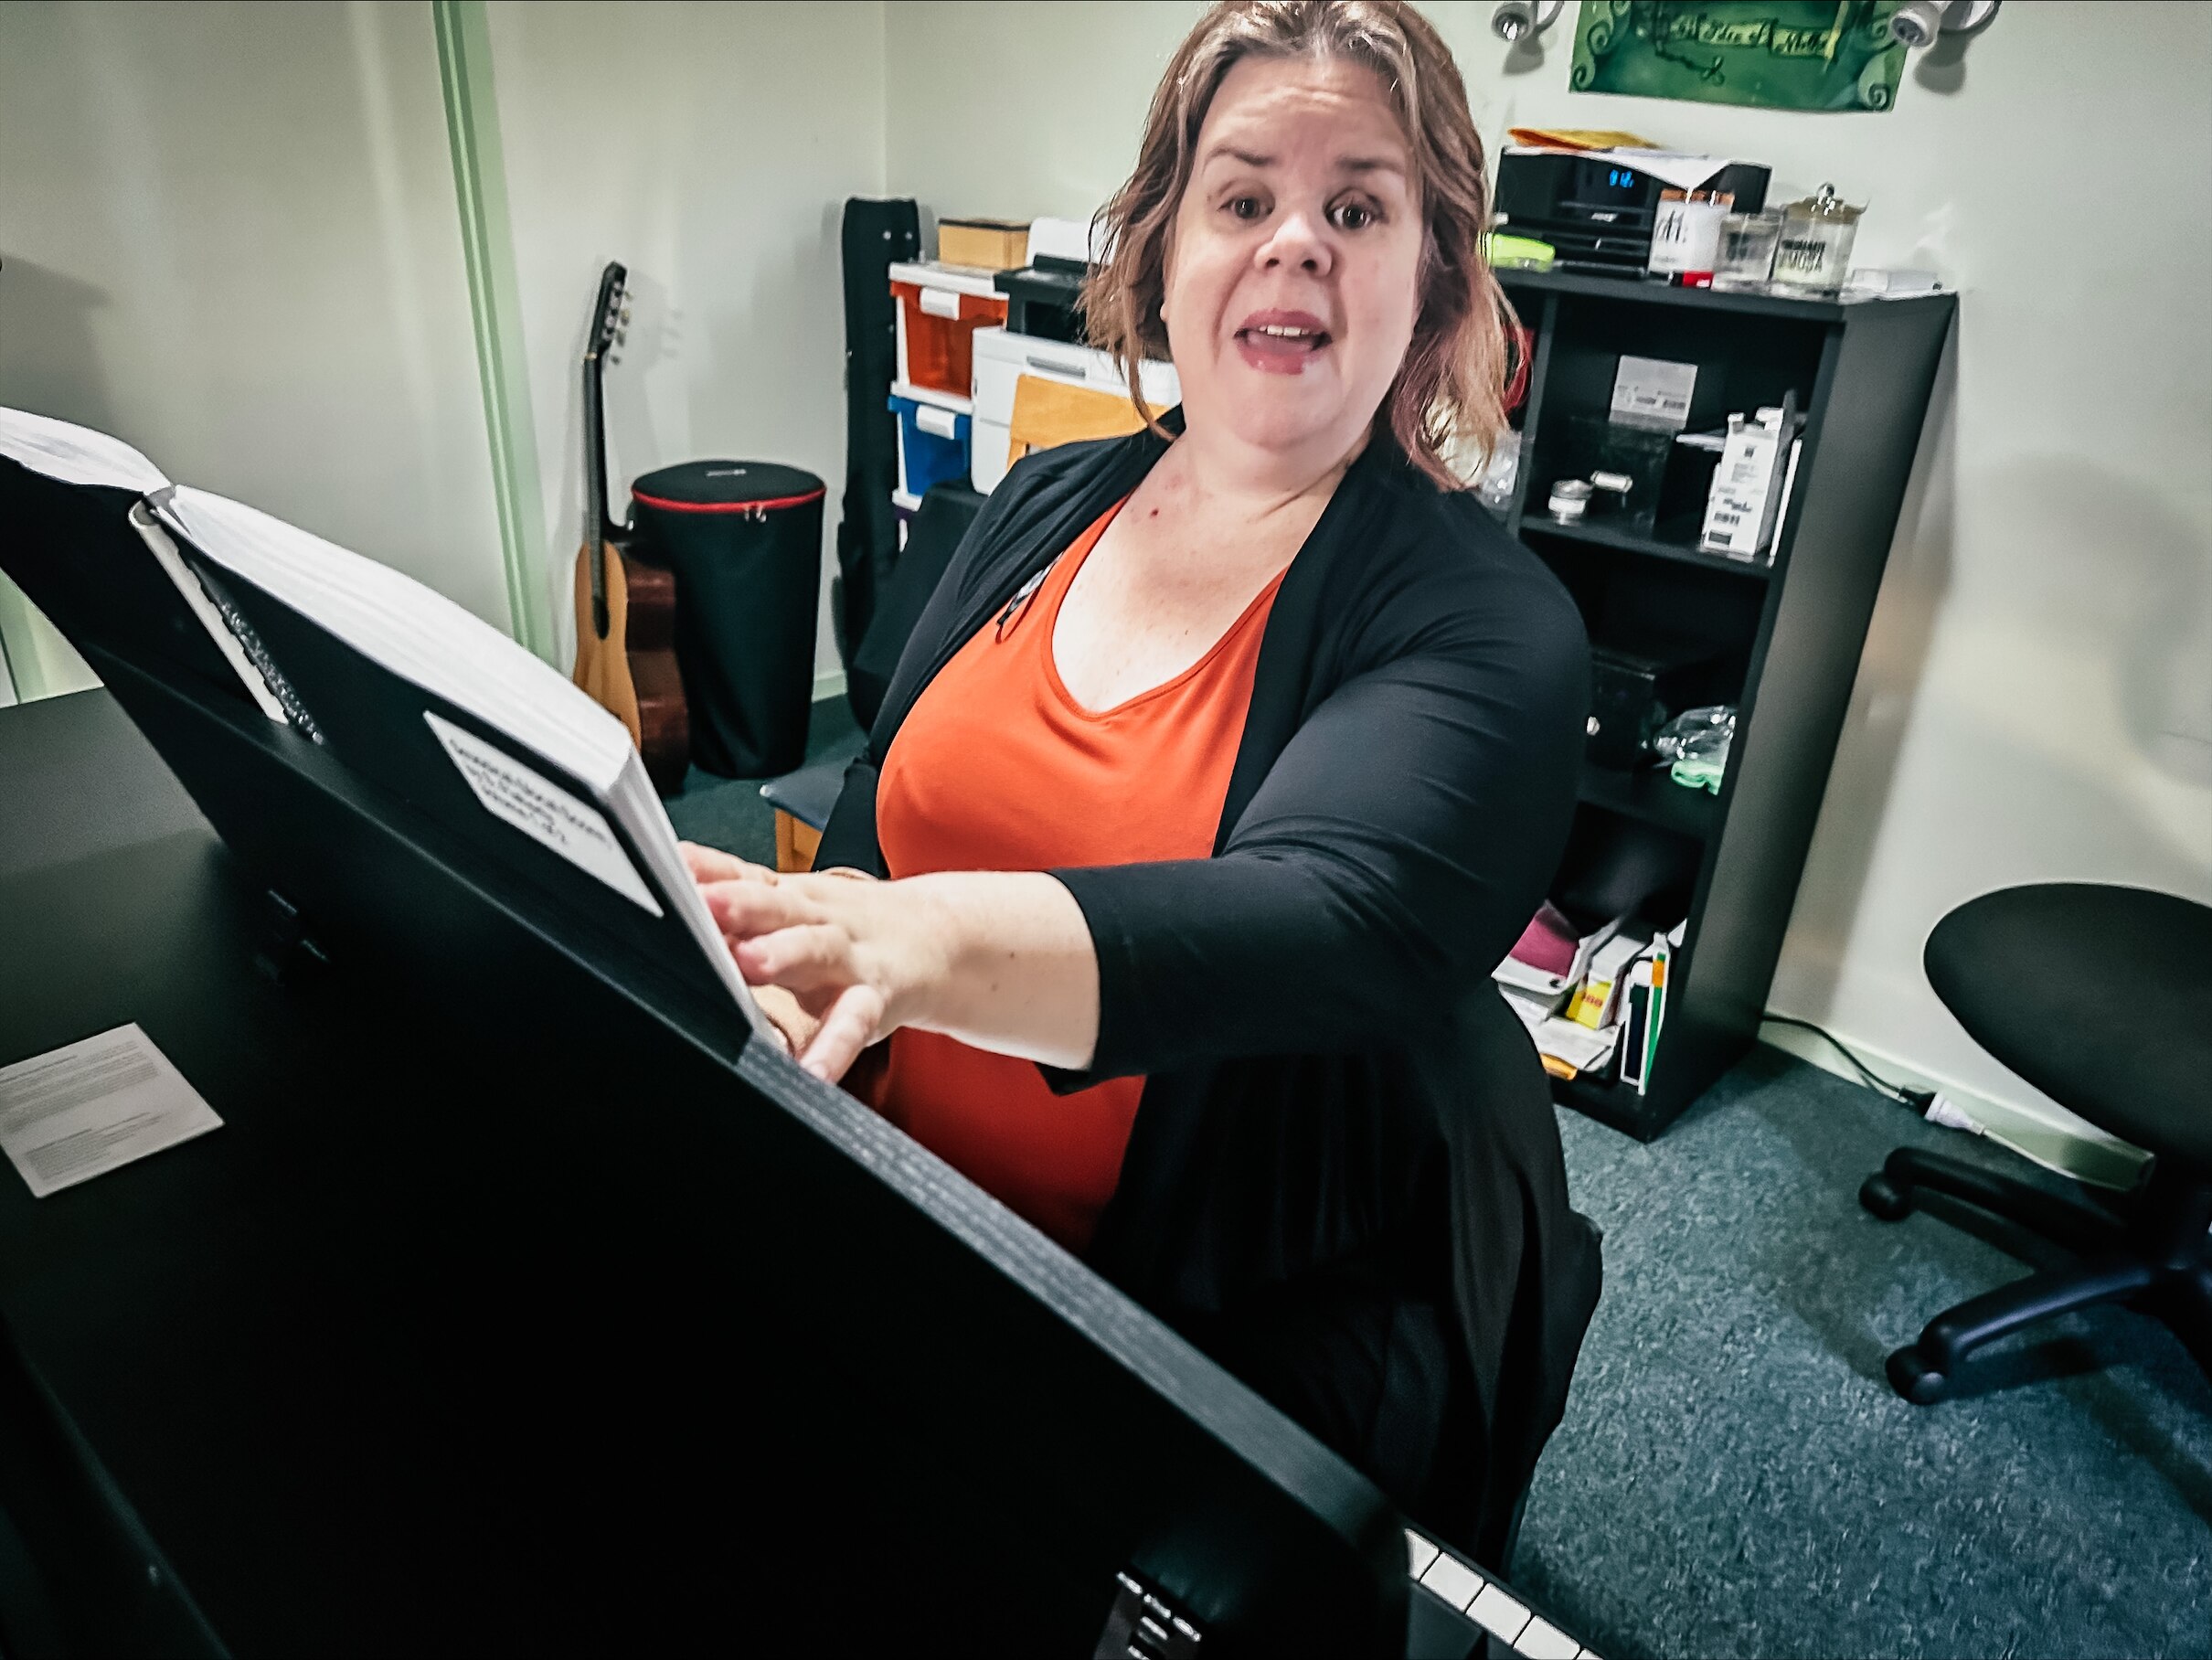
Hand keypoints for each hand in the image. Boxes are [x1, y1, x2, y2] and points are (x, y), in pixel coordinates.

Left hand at [690, 851, 941, 1083]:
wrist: (934, 941)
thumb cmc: (842, 928)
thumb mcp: (789, 903)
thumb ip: (731, 891)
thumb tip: (667, 871)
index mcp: (788, 895)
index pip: (742, 873)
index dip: (707, 869)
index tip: (670, 864)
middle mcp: (816, 918)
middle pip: (776, 903)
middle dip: (739, 902)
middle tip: (704, 903)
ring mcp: (848, 957)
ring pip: (817, 948)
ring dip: (785, 951)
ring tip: (750, 962)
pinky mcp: (874, 999)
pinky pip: (853, 1022)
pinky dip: (834, 1048)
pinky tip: (812, 1071)